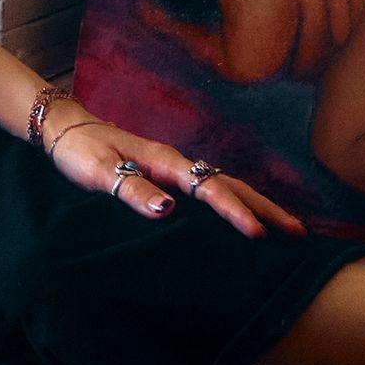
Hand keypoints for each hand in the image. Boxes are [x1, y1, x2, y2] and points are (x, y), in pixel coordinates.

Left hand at [42, 102, 306, 240]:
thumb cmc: (80, 151)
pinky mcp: (168, 174)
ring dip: (255, 204)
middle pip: (230, 184)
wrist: (64, 129)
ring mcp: (174, 167)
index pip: (208, 188)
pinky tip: (242, 217)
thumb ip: (131, 189)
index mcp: (164, 160)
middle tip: (299, 233)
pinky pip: (209, 189)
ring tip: (286, 227)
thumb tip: (168, 210)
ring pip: (224, 185)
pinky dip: (234, 202)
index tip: (258, 235)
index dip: (233, 212)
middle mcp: (176, 162)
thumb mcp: (98, 171)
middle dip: (265, 207)